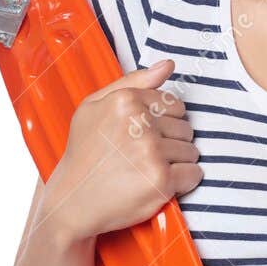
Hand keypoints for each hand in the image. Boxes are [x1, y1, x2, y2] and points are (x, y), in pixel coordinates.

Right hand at [44, 58, 202, 242]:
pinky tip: (158, 183)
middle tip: (143, 156)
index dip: (164, 123)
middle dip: (171, 142)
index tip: (144, 136)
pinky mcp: (160, 180)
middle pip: (185, 127)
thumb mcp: (95, 106)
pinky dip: (183, 182)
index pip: (174, 104)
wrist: (72, 200)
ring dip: (177, 163)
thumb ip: (134, 82)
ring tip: (148, 170)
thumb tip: (169, 65)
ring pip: (192, 151)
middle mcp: (139, 123)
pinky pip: (194, 174)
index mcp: (125, 100)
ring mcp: (151, 152)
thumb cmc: (85, 153)